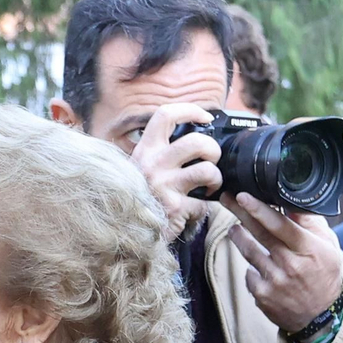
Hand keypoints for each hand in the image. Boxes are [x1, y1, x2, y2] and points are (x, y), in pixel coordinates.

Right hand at [130, 103, 223, 238]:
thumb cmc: (141, 195)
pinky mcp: (174, 207)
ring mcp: (163, 186)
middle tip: (211, 160)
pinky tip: (193, 210)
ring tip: (208, 186)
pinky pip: (203, 203)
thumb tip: (193, 133)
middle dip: (213, 150)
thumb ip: (160, 151)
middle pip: (197, 142)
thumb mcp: (142, 167)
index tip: (205, 118)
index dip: (190, 110)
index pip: (166, 115)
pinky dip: (203, 208)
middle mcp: (152, 164)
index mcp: (145, 149)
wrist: (126, 231)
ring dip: (216, 179)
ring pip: (208, 170)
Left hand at [220, 193, 342, 332]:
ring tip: (235, 229)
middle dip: (240, 213)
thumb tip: (291, 202)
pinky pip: (249, 273)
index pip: (280, 225)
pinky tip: (257, 265)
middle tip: (226, 199)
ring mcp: (274, 281)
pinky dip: (251, 267)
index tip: (243, 196)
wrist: (320, 316)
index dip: (259, 209)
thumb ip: (310, 224)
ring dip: (239, 236)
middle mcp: (290, 264)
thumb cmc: (323, 274)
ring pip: (248, 251)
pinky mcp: (262, 295)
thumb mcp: (328, 247)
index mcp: (309, 249)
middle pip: (259, 233)